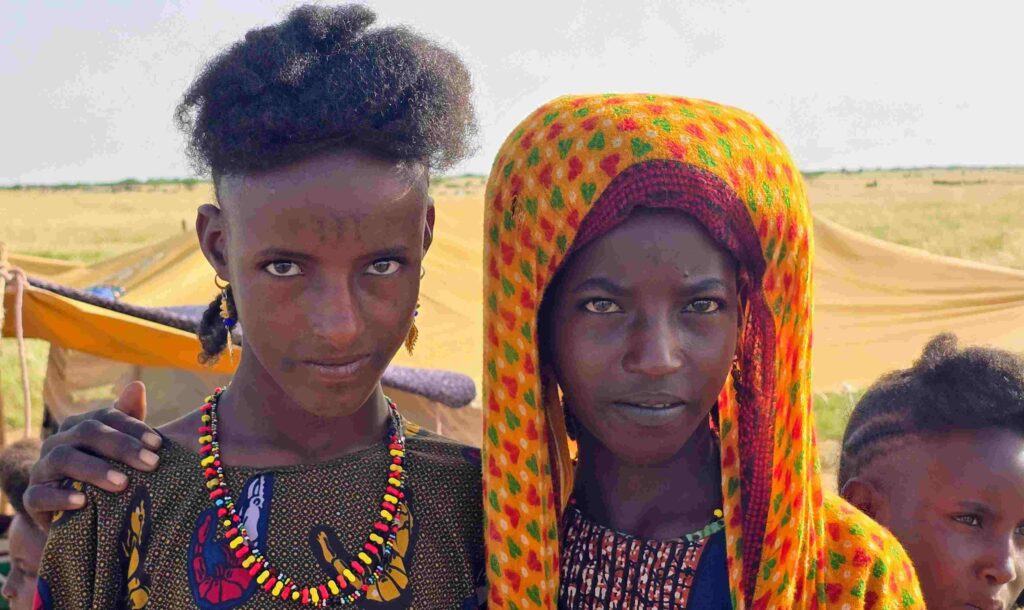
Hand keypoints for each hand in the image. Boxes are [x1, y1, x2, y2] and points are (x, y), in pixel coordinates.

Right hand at [23, 381, 159, 528]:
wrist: (76, 514)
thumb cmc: (105, 472)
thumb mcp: (121, 448)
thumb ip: (129, 419)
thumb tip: (137, 385)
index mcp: (80, 426)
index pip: (106, 416)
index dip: (133, 427)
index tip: (158, 444)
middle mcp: (58, 442)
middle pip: (87, 432)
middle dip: (122, 446)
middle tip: (151, 464)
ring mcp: (42, 469)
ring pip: (63, 458)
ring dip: (95, 469)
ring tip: (123, 483)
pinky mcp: (33, 498)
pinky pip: (40, 494)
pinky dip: (61, 497)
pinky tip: (83, 502)